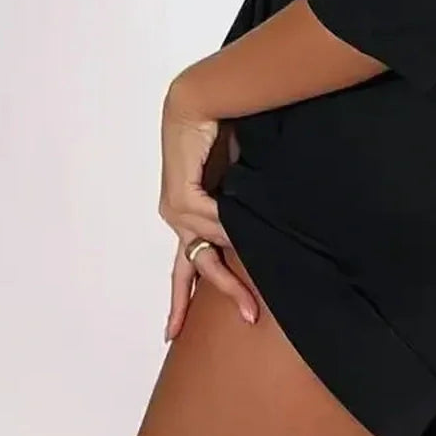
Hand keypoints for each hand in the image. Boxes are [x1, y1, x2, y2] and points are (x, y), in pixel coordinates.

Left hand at [159, 90, 257, 339]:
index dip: (180, 300)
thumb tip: (263, 235)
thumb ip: (244, 209)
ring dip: (235, 257)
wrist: (201, 103)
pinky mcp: (180, 196)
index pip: (184, 266)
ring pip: (208, 247)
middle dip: (225, 292)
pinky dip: (227, 224)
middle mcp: (178, 216)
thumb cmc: (221, 135)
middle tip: (251, 315)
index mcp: (189, 215)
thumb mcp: (237, 182)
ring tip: (260, 258)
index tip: (173, 333)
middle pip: (195, 268)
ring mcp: (176, 208)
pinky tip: (241, 224)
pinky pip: (210, 220)